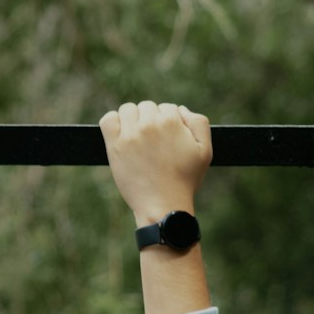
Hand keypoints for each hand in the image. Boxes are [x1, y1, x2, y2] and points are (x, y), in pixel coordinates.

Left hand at [99, 101, 211, 224]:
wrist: (163, 205)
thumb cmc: (185, 180)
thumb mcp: (205, 151)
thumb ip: (199, 123)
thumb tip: (181, 110)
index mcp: (171, 121)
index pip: (167, 108)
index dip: (169, 124)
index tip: (168, 142)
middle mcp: (149, 124)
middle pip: (147, 107)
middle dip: (152, 122)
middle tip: (154, 145)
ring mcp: (130, 135)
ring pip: (128, 110)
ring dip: (133, 120)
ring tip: (138, 139)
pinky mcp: (115, 146)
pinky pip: (108, 120)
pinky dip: (113, 123)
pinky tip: (121, 135)